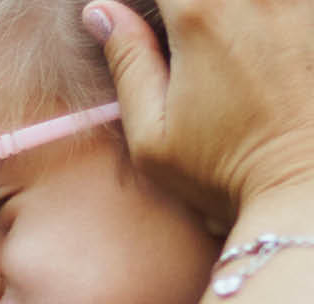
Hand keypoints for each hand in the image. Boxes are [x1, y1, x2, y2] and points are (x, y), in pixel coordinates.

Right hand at [86, 0, 313, 220]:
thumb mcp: (152, 134)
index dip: (142, 0)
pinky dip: (268, 15)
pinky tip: (255, 35)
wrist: (306, 193)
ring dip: (224, 11)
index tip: (133, 13)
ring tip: (212, 37)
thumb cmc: (225, 173)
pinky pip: (291, 7)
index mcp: (200, 19)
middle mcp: (255, 2)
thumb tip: (101, 11)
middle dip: (182, 5)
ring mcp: (298, 10)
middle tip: (172, 31)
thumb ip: (128, 62)